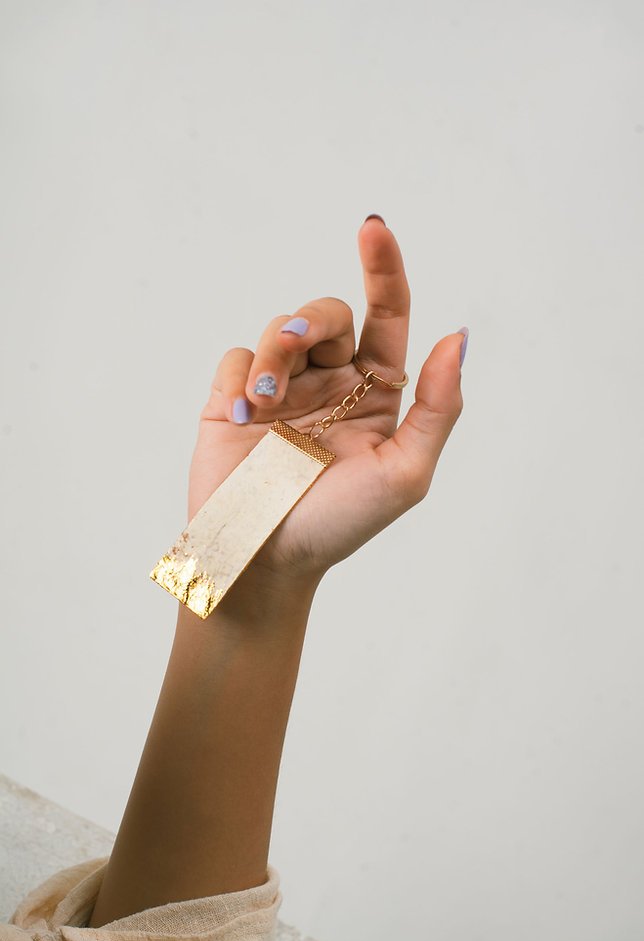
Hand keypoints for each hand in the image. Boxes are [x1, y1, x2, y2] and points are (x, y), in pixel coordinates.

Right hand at [189, 216, 465, 582]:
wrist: (265, 560)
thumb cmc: (341, 524)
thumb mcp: (405, 473)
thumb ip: (436, 407)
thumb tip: (458, 337)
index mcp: (377, 392)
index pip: (387, 315)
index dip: (384, 269)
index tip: (373, 228)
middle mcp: (331, 382)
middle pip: (327, 311)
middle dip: (311, 317)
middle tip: (294, 341)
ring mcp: (282, 389)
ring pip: (281, 327)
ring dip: (274, 353)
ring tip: (264, 405)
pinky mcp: (233, 399)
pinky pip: (236, 355)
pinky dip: (241, 377)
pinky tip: (244, 419)